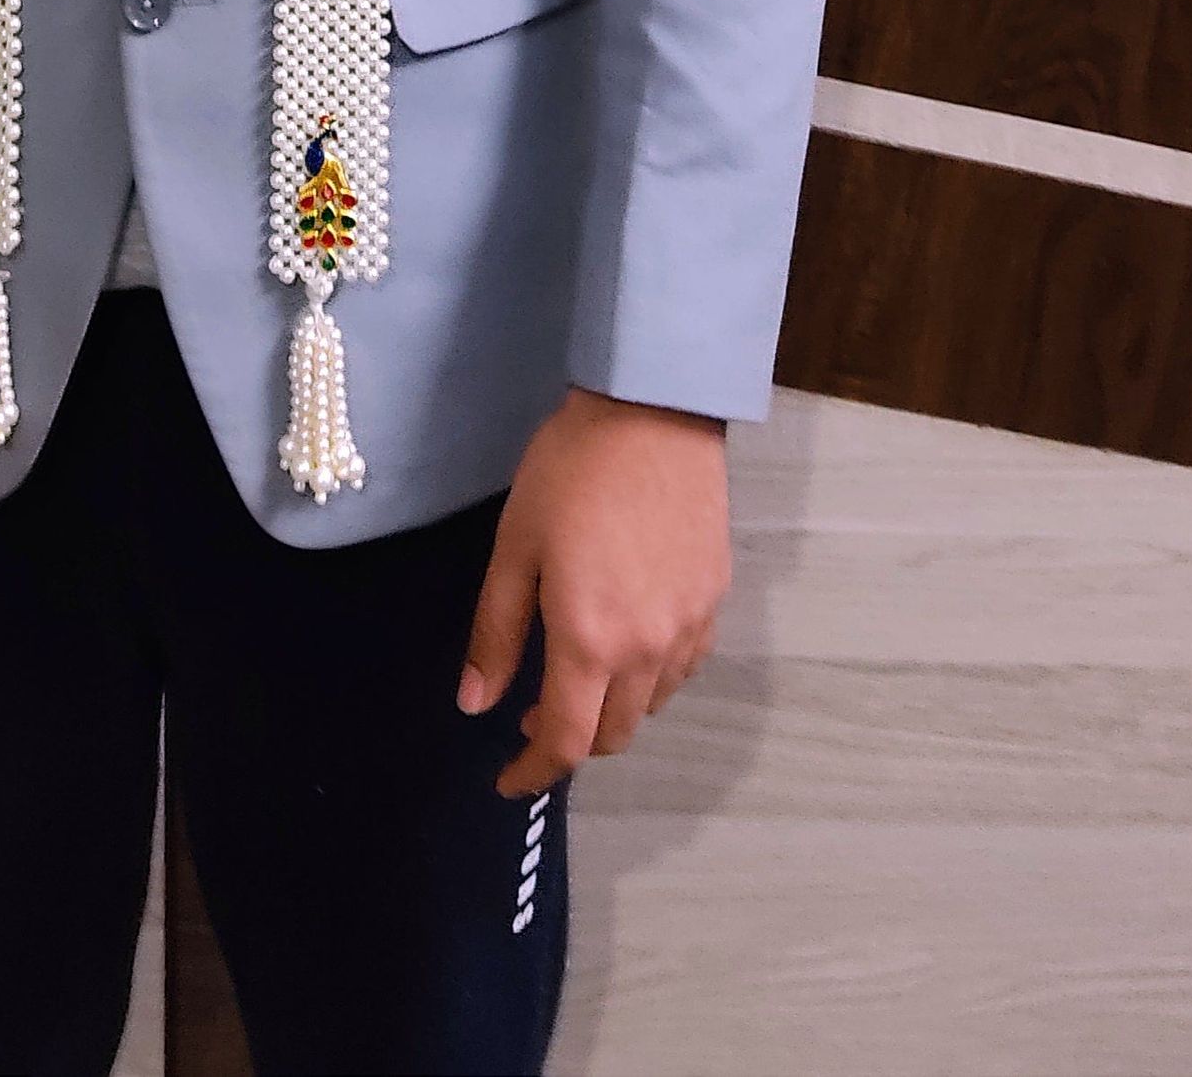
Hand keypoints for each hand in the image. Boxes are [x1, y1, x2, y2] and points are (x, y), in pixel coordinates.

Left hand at [457, 385, 730, 796]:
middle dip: (569, 740)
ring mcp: (690, 628)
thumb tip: (475, 705)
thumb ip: (495, 634)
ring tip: (575, 674)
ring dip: (610, 709)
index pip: (566, 741)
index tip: (505, 780)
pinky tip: (626, 645)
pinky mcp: (715, 600)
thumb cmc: (568, 473)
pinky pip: (683, 668)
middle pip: (613, 734)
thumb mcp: (513, 549)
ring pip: (651, 705)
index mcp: (591, 641)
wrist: (653, 413)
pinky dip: (650, 679)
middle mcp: (649, 650)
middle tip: (529, 710)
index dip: (532, 771)